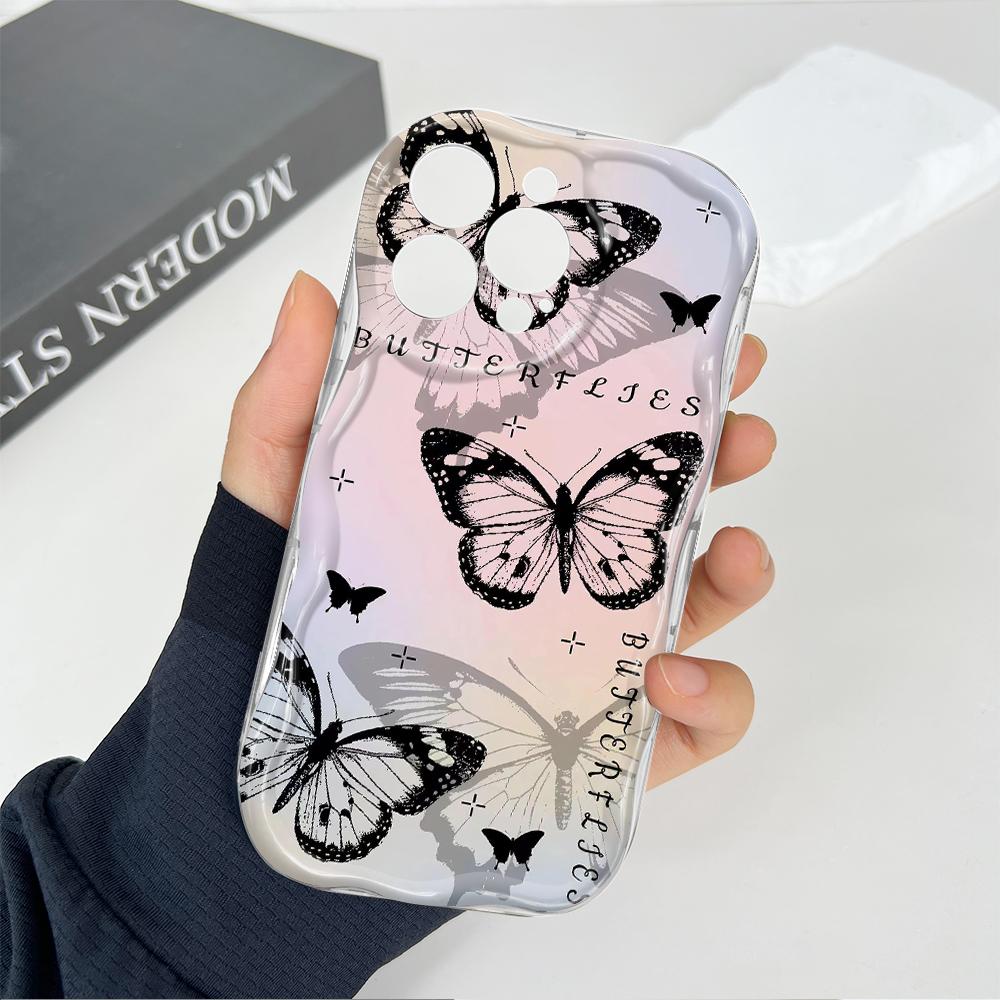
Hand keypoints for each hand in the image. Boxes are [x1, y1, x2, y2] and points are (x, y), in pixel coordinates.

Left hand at [222, 271, 774, 791]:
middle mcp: (560, 568)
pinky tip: (667, 678)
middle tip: (743, 429)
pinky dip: (715, 698)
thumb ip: (285, 404)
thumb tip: (308, 290)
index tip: (704, 338)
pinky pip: (700, 721)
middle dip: (725, 457)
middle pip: (668, 504)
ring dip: (741, 572)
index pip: (595, 428)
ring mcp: (593, 651)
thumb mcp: (274, 497)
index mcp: (506, 501)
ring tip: (736, 553)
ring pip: (703, 602)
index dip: (660, 381)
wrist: (273, 757)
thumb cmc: (277, 616)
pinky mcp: (608, 737)